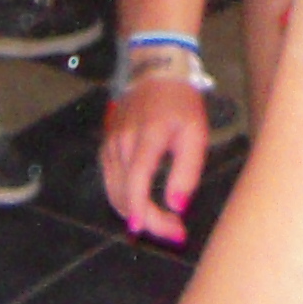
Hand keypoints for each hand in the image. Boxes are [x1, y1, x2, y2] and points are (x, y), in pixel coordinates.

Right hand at [103, 77, 214, 245]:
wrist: (155, 72)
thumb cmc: (180, 104)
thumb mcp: (195, 134)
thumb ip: (187, 171)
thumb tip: (177, 206)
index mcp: (148, 135)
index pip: (137, 179)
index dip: (140, 208)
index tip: (148, 230)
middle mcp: (122, 141)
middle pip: (125, 193)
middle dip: (149, 220)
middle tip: (176, 231)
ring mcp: (111, 144)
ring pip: (115, 192)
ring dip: (138, 213)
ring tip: (166, 222)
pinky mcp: (106, 147)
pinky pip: (112, 183)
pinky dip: (126, 200)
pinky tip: (146, 207)